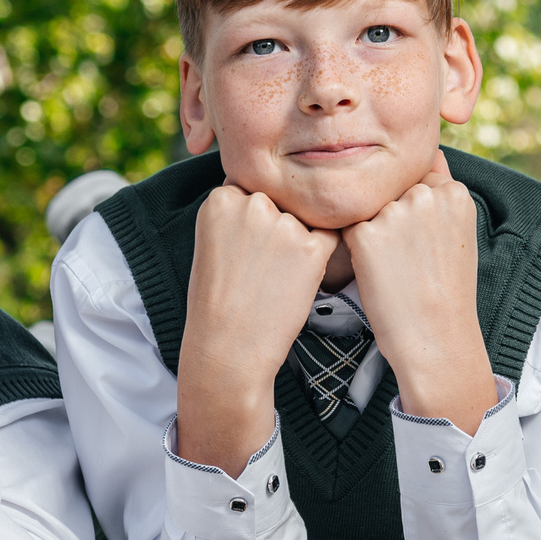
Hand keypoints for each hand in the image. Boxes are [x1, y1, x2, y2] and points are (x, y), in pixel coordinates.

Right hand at [175, 183, 336, 472]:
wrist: (228, 349)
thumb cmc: (216, 302)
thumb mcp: (212, 244)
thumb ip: (238, 214)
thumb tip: (273, 198)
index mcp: (221, 199)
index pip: (252, 191)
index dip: (252, 222)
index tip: (243, 249)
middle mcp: (253, 204)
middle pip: (281, 203)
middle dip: (277, 228)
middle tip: (260, 268)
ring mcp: (284, 225)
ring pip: (304, 221)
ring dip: (298, 244)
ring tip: (273, 280)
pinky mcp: (312, 249)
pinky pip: (329, 239)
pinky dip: (319, 257)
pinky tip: (296, 280)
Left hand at [345, 154, 494, 433]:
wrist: (436, 338)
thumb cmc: (447, 291)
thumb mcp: (459, 232)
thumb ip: (441, 190)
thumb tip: (431, 151)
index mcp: (454, 193)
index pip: (417, 181)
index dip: (414, 215)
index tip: (422, 244)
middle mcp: (425, 194)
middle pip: (390, 194)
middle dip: (393, 220)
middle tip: (410, 261)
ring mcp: (394, 213)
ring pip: (368, 211)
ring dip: (373, 234)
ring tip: (396, 270)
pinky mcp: (364, 235)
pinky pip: (348, 231)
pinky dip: (356, 252)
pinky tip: (377, 274)